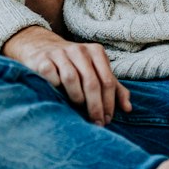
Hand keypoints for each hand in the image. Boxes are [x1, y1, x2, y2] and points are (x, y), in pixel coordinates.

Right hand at [5, 26, 130, 125]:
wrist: (40, 46)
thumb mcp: (96, 71)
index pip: (107, 81)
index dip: (109, 103)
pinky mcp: (43, 59)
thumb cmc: (73, 64)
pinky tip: (57, 94)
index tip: (107, 120)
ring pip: (72, 79)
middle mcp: (79, 50)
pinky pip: (51, 76)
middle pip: (92, 82)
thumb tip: (128, 108)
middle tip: (96, 123)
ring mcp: (59, 54)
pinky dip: (56, 87)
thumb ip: (113, 88)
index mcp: (96, 52)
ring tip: (78, 107)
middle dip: (95, 106)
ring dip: (77, 97)